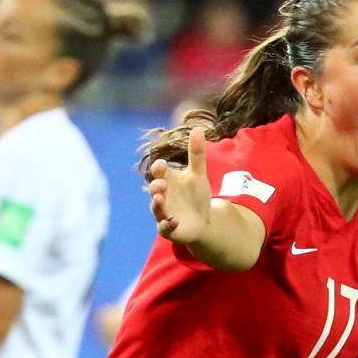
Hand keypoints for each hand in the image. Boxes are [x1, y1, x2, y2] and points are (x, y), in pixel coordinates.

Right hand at [147, 127, 210, 244]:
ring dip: (157, 204)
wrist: (204, 220)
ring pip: (156, 209)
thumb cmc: (196, 196)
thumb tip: (198, 128)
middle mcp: (162, 196)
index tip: (162, 165)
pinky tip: (174, 220)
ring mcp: (164, 213)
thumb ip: (196, 153)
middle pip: (154, 190)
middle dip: (156, 186)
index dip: (159, 169)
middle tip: (162, 184)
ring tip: (160, 199)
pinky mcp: (169, 228)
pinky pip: (165, 227)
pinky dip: (168, 224)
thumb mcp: (198, 174)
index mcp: (167, 181)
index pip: (159, 172)